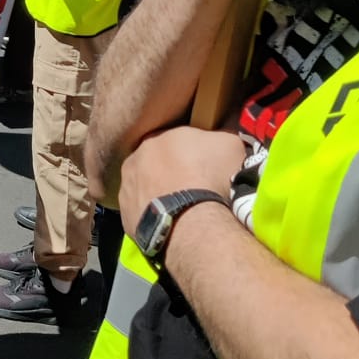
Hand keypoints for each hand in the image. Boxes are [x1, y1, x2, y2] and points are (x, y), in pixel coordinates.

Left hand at [118, 127, 246, 240]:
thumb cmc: (212, 179)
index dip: (191, 153)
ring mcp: (126, 188)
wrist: (192, 222)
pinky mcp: (126, 215)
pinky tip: (172, 223)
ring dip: (159, 194)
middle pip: (157, 162)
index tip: (204, 166)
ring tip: (183, 208)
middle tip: (192, 188)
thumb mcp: (231, 145)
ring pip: (145, 187)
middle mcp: (136, 158)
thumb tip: (222, 134)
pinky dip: (154, 216)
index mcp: (159, 137)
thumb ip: (223, 134)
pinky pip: (142, 212)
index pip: (175, 140)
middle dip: (172, 172)